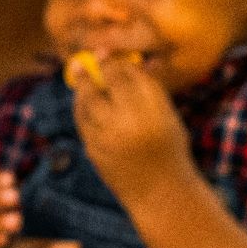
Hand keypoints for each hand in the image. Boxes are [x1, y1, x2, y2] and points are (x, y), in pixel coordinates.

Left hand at [70, 53, 191, 187]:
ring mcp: (110, 136)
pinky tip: (81, 101)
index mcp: (155, 108)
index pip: (130, 74)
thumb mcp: (167, 118)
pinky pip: (82, 120)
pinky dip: (79, 107)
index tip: (107, 54)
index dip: (116, 62)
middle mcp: (132, 119)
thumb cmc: (167, 150)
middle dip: (95, 68)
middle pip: (107, 81)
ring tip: (80, 75)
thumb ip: (149, 92)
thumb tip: (128, 61)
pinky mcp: (94, 149)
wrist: (162, 193)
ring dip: (82, 85)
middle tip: (85, 59)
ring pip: (88, 99)